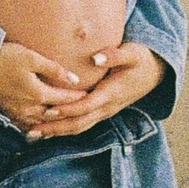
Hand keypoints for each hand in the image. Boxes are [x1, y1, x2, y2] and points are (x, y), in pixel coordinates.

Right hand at [0, 42, 89, 132]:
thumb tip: (74, 79)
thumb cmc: (3, 58)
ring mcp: (17, 113)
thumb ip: (53, 70)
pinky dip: (37, 128)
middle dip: (69, 114)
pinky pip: (27, 126)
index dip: (78, 97)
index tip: (90, 95)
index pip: (64, 99)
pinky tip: (40, 127)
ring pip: (41, 123)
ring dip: (54, 123)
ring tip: (65, 122)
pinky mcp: (7, 113)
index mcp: (38, 94)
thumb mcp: (30, 58)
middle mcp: (29, 108)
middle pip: (55, 115)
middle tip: (82, 112)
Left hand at [24, 41, 165, 137]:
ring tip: (33, 133)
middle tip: (32, 130)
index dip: (68, 109)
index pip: (86, 106)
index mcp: (111, 93)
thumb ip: (114, 55)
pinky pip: (82, 124)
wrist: (156, 72)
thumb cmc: (142, 60)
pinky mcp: (102, 111)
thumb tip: (95, 58)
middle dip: (56, 127)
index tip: (49, 110)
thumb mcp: (132, 53)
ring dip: (57, 132)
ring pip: (79, 127)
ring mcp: (105, 111)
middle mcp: (107, 107)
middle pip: (79, 123)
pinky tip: (49, 130)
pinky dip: (65, 128)